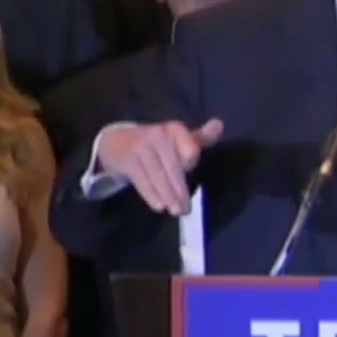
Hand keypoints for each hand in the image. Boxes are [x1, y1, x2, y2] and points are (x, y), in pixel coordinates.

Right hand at [97, 120, 222, 214]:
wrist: (117, 141)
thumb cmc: (157, 143)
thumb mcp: (179, 138)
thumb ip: (201, 138)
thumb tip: (220, 125)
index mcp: (174, 130)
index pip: (187, 147)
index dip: (189, 160)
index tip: (190, 168)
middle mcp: (157, 136)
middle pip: (172, 167)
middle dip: (180, 189)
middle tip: (186, 209)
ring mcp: (140, 148)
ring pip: (158, 176)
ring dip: (168, 196)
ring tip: (176, 211)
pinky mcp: (127, 161)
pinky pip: (142, 180)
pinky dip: (151, 195)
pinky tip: (160, 206)